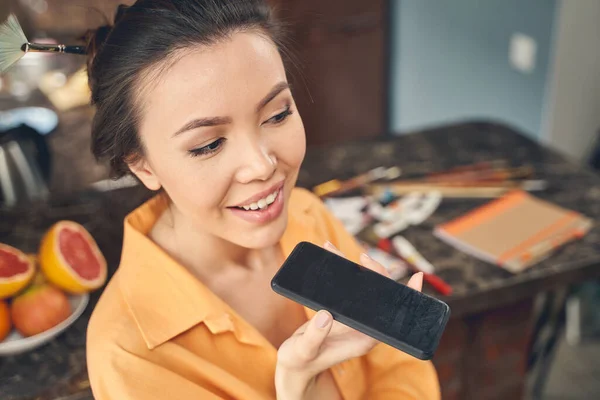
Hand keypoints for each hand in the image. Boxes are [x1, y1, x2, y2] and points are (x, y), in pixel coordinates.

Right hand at [275, 241, 423, 399]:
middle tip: (363, 258)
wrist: (295, 365)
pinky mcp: (341, 311)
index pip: (393, 315)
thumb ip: (314, 338)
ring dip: (355, 268)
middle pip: (380, 295)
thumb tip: (325, 315)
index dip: (406, 297)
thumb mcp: (303, 352)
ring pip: (363, 288)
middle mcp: (363, 326)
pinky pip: (347, 288)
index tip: (416, 277)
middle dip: (376, 272)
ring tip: (334, 249)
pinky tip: (331, 256)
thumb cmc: (299, 362)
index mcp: (364, 338)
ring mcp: (353, 317)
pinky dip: (341, 272)